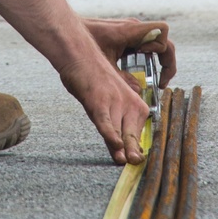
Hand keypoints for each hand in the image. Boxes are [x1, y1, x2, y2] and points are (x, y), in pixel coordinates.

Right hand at [56, 51, 150, 167]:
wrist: (80, 54)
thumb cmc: (92, 79)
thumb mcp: (107, 102)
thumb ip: (113, 125)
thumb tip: (118, 150)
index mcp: (135, 103)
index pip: (137, 132)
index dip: (135, 148)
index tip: (137, 162)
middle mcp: (128, 103)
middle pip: (132, 133)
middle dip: (134, 150)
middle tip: (137, 164)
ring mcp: (114, 102)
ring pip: (121, 129)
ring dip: (124, 147)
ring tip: (126, 162)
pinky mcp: (98, 101)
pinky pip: (105, 121)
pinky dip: (110, 133)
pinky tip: (115, 144)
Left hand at [84, 17, 175, 89]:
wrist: (68, 32)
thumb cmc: (83, 43)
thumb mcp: (105, 65)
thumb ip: (122, 79)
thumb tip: (139, 91)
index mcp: (132, 30)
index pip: (162, 32)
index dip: (164, 51)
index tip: (156, 69)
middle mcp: (135, 28)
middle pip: (163, 41)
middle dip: (166, 62)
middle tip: (161, 82)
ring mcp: (131, 31)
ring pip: (155, 43)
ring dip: (157, 61)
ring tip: (154, 80)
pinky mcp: (125, 36)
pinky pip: (144, 45)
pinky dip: (146, 59)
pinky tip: (138, 72)